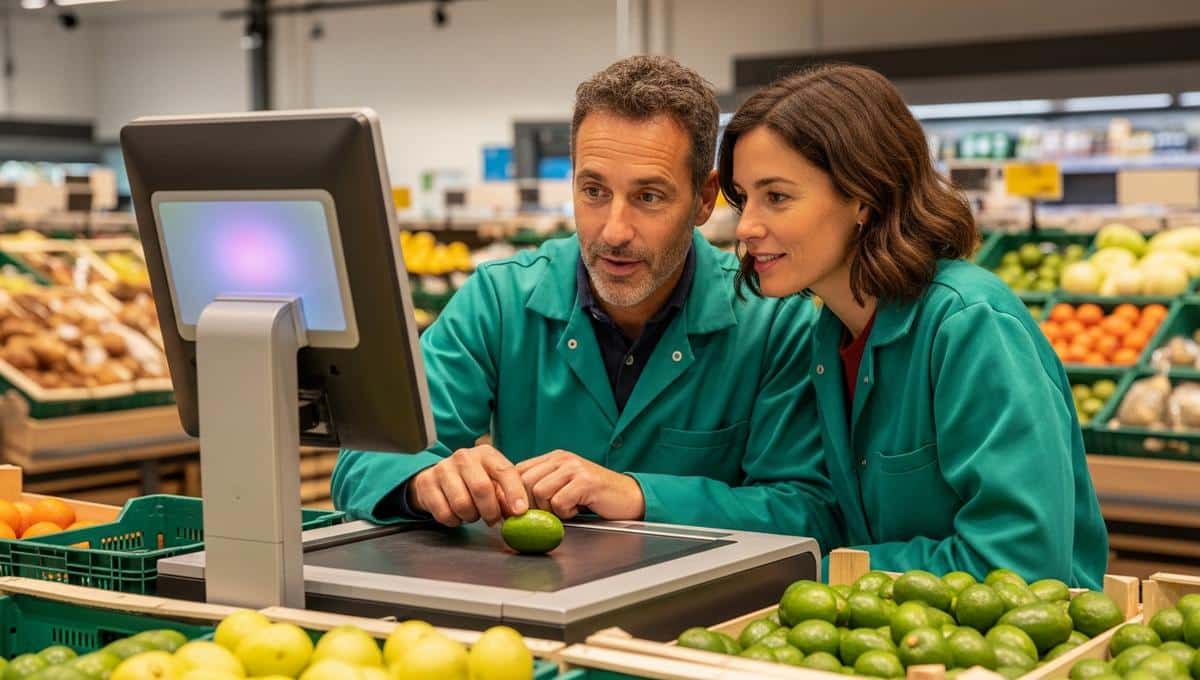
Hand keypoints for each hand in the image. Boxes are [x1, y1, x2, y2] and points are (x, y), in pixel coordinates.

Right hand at [408, 446, 528, 526]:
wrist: (438, 476)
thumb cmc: (474, 480)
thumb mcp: (493, 481)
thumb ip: (507, 494)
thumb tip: (518, 513)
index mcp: (486, 454)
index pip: (504, 471)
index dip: (514, 492)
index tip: (520, 511)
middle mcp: (464, 457)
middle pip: (482, 488)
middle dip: (490, 511)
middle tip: (493, 521)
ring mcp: (443, 468)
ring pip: (462, 504)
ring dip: (471, 517)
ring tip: (472, 514)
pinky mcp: (426, 483)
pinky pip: (444, 513)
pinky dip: (454, 521)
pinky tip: (456, 514)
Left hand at [516, 450, 644, 519]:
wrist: (629, 497)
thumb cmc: (594, 497)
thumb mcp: (564, 486)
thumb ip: (541, 487)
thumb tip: (510, 504)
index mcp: (554, 458)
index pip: (518, 470)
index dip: (513, 493)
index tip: (517, 511)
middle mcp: (562, 458)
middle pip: (525, 482)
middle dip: (530, 505)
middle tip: (546, 514)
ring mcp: (574, 468)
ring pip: (540, 492)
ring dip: (550, 509)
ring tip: (567, 509)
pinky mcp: (585, 481)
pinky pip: (559, 502)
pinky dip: (565, 512)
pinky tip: (577, 509)